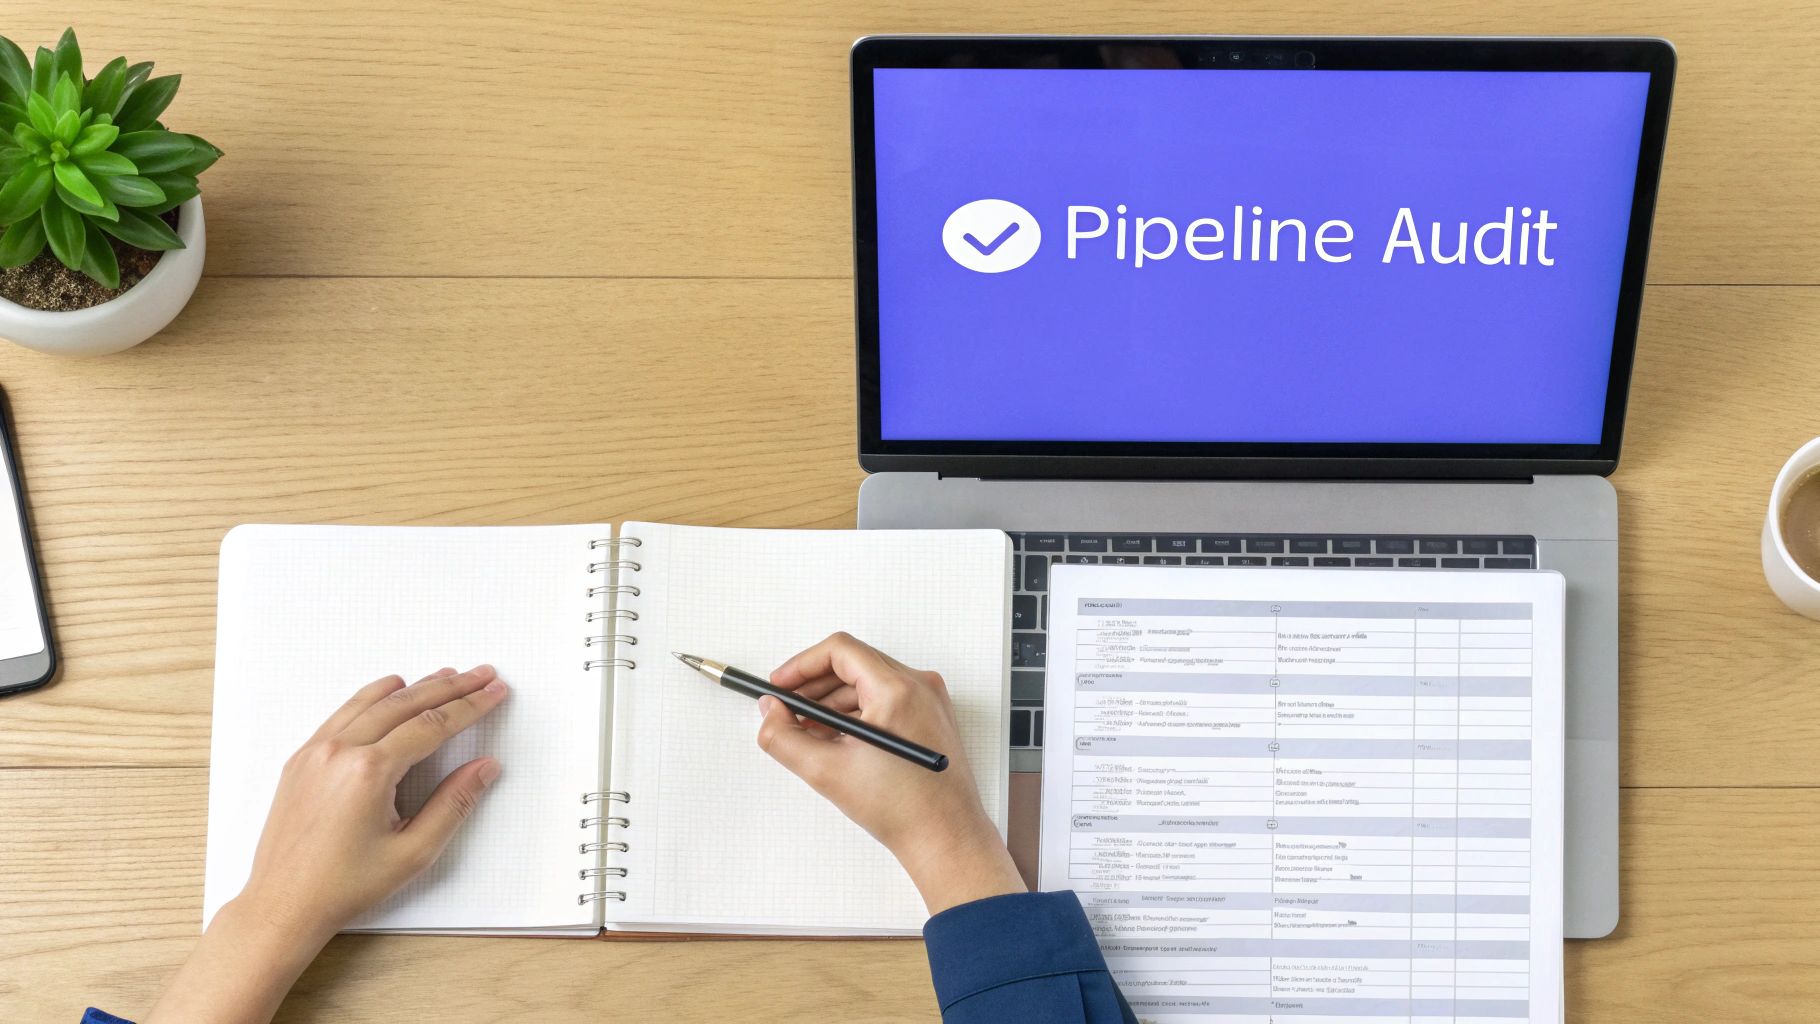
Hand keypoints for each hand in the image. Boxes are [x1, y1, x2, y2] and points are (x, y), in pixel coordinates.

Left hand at [145, 665, 507, 1023]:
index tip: (493, 693)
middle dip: (449, 687)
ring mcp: (316, 751)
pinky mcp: (301, 759)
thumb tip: (485, 768)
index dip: (469, 706)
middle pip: (406, 703)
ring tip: (445, 675)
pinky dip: (373, 697)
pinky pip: (343, 713)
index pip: (431, 725)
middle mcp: (339, 751)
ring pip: (373, 701)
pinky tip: (390, 690)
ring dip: (414, 686)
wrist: (282, 905)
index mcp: (368, 772)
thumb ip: (453, 803)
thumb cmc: (342, 886)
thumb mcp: (412, 852)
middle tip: (480, 675)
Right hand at [756, 632, 1024, 913]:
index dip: (801, 665)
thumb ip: (784, 736)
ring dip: (833, 702)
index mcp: (897, 689)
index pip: (840, 651)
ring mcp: (930, 701)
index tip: (780, 685)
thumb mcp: (826, 771)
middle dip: (814, 686)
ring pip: (869, 683)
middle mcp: (919, 686)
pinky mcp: (932, 718)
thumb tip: (770, 711)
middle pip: (854, 664)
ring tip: (808, 732)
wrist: (946, 839)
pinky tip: (837, 742)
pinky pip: (887, 700)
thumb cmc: (902, 809)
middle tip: (787, 709)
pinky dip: (857, 713)